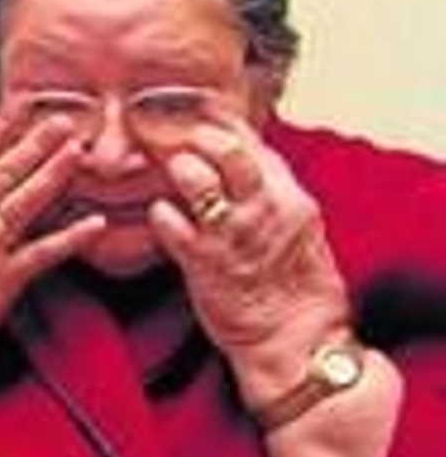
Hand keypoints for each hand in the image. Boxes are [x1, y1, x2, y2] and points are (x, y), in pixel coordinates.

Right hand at [0, 106, 107, 375]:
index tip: (22, 103)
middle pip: (4, 172)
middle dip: (35, 142)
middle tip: (64, 117)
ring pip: (23, 203)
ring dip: (53, 175)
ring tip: (78, 151)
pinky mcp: (0, 280)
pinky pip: (41, 254)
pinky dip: (69, 238)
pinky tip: (95, 224)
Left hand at [148, 117, 351, 374]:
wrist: (298, 341)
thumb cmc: (296, 291)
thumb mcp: (297, 230)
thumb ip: (270, 196)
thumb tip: (246, 168)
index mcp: (289, 197)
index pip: (252, 143)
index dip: (220, 124)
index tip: (195, 115)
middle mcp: (263, 208)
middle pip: (227, 149)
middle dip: (193, 137)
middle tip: (169, 139)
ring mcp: (233, 234)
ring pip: (198, 179)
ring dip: (175, 169)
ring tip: (164, 173)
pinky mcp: (206, 263)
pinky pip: (172, 225)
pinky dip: (159, 215)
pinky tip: (157, 215)